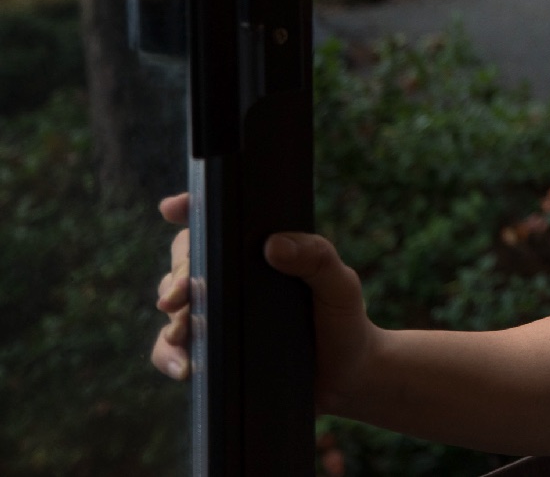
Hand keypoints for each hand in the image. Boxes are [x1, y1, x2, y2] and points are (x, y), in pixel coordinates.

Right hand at [149, 193, 381, 415]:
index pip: (218, 224)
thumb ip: (317, 258)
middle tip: (179, 295)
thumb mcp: (339, 284)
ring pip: (173, 306)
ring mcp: (218, 315)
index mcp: (259, 253)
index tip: (172, 208)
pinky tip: (184, 367)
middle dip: (177, 276)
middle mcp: (231, 279)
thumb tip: (273, 244)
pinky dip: (169, 356)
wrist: (346, 375)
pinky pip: (173, 350)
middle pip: (187, 263)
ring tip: (181, 331)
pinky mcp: (211, 352)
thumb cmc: (343, 319)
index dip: (191, 210)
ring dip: (171, 318)